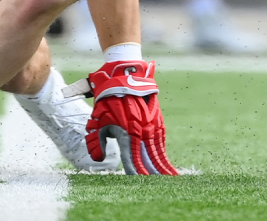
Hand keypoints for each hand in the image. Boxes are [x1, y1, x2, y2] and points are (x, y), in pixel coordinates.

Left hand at [83, 60, 178, 174]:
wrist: (124, 78)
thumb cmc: (107, 101)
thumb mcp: (97, 121)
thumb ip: (96, 142)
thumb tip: (98, 159)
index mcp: (127, 135)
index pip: (132, 161)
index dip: (135, 174)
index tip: (138, 185)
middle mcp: (142, 133)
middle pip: (148, 160)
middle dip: (153, 175)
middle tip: (159, 189)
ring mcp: (151, 127)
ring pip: (158, 152)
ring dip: (163, 168)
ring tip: (170, 181)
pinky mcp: (157, 122)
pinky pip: (161, 143)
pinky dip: (163, 155)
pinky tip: (167, 165)